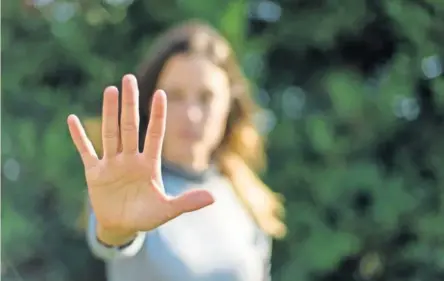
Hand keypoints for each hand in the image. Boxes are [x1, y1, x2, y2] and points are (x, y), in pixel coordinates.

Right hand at [67, 74, 213, 243]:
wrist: (122, 227)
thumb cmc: (146, 216)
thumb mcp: (167, 210)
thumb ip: (187, 202)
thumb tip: (213, 197)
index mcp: (149, 165)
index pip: (155, 134)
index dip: (158, 115)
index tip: (161, 93)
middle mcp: (131, 159)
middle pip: (130, 127)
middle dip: (130, 104)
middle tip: (129, 78)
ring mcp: (112, 164)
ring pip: (110, 133)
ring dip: (109, 113)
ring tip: (110, 90)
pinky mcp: (94, 173)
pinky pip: (85, 151)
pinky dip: (78, 137)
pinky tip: (72, 119)